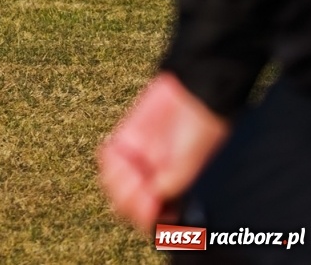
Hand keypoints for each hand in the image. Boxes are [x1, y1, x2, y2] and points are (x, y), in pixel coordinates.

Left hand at [98, 73, 229, 232]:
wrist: (193, 90)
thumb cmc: (204, 126)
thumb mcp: (194, 156)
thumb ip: (176, 177)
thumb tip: (156, 195)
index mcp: (176, 192)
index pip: (153, 219)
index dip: (146, 216)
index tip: (148, 201)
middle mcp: (155, 181)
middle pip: (128, 206)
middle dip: (128, 198)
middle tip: (136, 180)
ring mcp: (138, 163)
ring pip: (113, 185)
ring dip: (115, 180)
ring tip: (126, 164)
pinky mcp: (125, 141)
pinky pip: (106, 158)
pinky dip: (106, 159)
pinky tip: (116, 150)